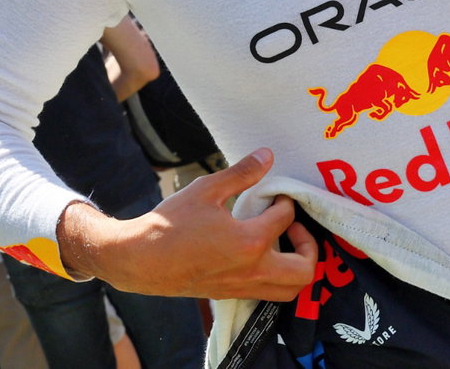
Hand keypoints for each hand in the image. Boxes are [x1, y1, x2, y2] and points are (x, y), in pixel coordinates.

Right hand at [62, 148, 317, 301]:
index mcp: (250, 242)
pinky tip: (263, 254)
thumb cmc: (170, 224)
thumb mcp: (206, 189)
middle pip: (305, 270)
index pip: (285, 218)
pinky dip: (277, 277)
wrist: (140, 261)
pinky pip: (269, 293)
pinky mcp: (231, 294)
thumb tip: (267, 155)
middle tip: (295, 225)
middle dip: (309, 245)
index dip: (284, 201)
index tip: (275, 193)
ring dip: (298, 266)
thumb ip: (241, 173)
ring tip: (285, 242)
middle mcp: (252, 270)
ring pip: (290, 290)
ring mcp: (243, 287)